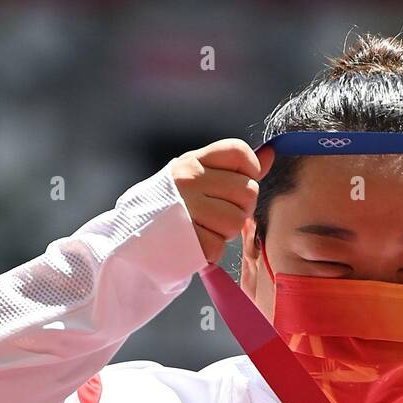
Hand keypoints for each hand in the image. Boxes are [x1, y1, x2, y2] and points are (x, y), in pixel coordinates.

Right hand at [172, 139, 274, 263]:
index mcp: (193, 162)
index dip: (249, 170)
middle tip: (218, 214)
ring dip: (226, 231)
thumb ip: (234, 169)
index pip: (239, 152)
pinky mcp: (186, 238)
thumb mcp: (198, 178)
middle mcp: (189, 180)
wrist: (133, 237)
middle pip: (248, 190)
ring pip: (237, 220)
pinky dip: (211, 250)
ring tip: (205, 228)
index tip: (235, 185)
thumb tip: (269, 155)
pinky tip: (196, 243)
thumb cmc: (171, 207)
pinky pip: (219, 246)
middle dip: (239, 208)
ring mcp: (187, 208)